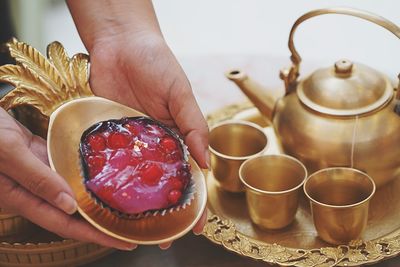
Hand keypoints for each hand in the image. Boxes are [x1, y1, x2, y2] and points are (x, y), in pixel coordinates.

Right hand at [0, 108, 134, 249]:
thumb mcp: (8, 154)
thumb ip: (37, 178)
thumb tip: (69, 204)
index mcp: (22, 198)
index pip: (66, 224)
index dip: (95, 234)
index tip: (122, 240)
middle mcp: (32, 191)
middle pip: (73, 212)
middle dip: (101, 221)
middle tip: (131, 223)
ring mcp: (37, 174)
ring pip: (72, 191)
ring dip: (95, 197)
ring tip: (123, 201)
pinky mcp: (39, 157)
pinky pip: (65, 169)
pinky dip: (84, 172)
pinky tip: (101, 170)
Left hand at [89, 33, 208, 247]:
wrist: (120, 44)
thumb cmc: (157, 63)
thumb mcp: (181, 93)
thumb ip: (193, 125)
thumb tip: (206, 161)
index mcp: (177, 136)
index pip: (190, 173)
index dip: (196, 200)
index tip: (198, 225)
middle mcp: (155, 144)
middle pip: (162, 183)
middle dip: (165, 211)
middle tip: (163, 236)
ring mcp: (131, 143)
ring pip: (136, 179)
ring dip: (138, 205)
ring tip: (137, 229)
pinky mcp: (108, 137)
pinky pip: (110, 163)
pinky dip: (112, 182)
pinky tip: (110, 201)